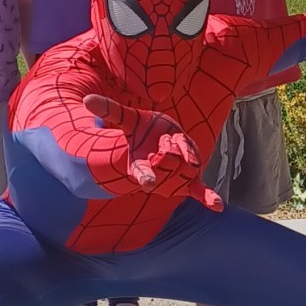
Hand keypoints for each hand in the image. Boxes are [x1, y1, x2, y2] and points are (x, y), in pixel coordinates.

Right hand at [84, 94, 222, 210]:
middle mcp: (157, 178)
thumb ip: (110, 110)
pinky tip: (217, 206)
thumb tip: (87, 100)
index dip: (145, 176)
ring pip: (187, 167)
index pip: (141, 172)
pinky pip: (199, 191)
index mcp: (139, 165)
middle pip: (171, 161)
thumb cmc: (142, 131)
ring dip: (186, 151)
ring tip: (177, 144)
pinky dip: (208, 198)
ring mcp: (174, 181)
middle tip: (165, 139)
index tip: (147, 183)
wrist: (158, 141)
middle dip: (172, 145)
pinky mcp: (189, 181)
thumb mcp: (129, 118)